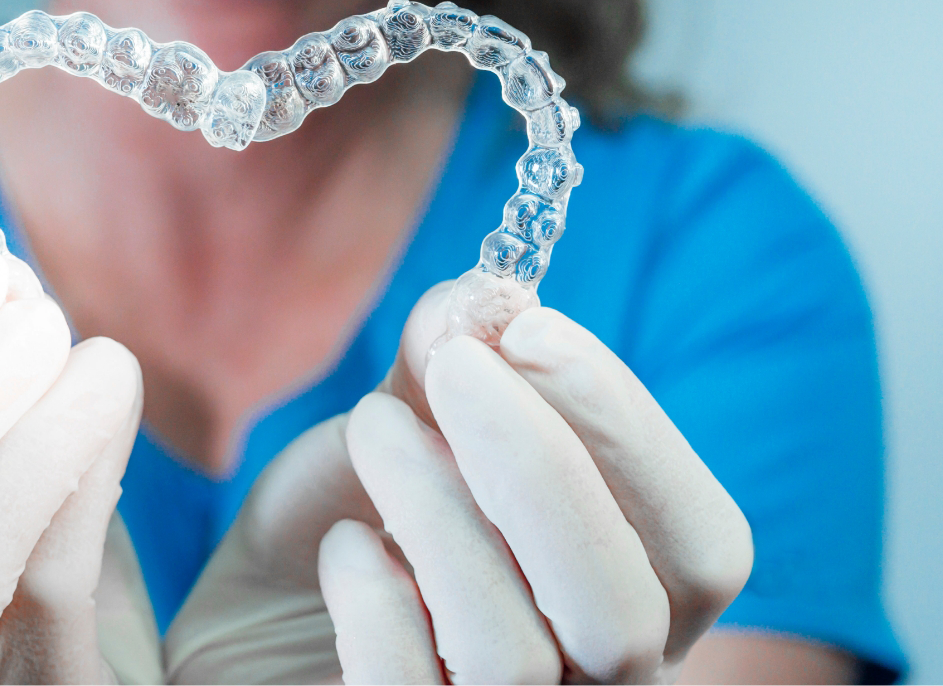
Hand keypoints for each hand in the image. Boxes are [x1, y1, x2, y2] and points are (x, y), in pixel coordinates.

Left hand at [166, 280, 753, 683]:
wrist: (243, 632)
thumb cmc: (345, 534)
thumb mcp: (392, 436)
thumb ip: (443, 372)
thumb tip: (478, 296)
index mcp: (630, 603)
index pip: (700, 544)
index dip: (631, 432)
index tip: (531, 328)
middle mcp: (593, 685)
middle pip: (626, 609)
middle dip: (543, 466)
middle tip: (452, 367)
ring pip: (515, 652)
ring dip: (440, 514)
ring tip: (368, 425)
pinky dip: (379, 609)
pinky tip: (344, 547)